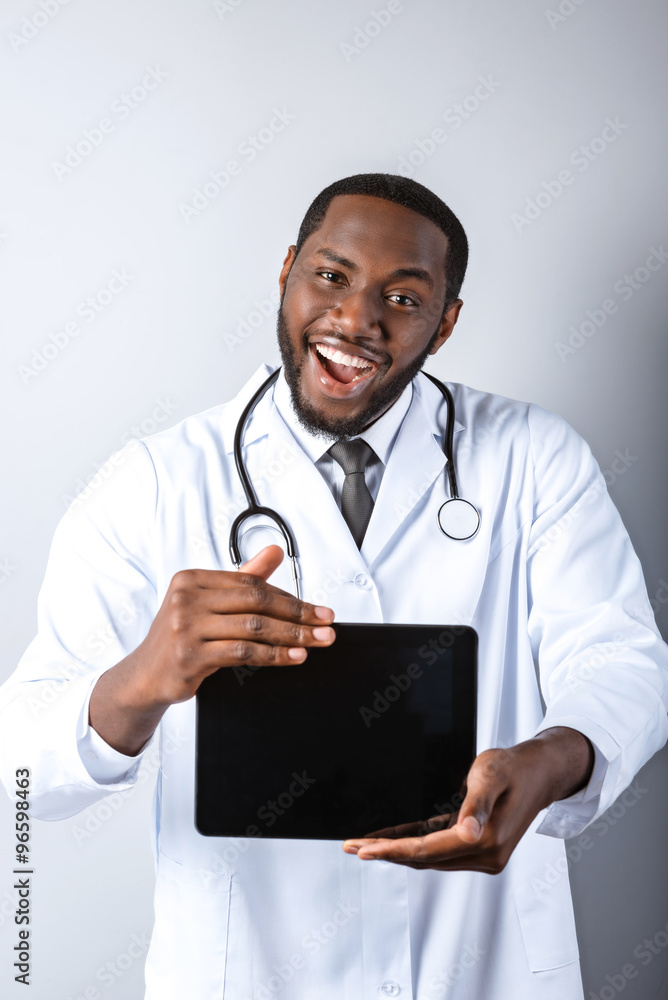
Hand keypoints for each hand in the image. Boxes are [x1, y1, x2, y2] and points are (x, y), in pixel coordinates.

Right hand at [132, 544, 334, 706]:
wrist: (146, 675)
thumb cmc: (182, 636)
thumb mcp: (209, 603)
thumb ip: (243, 578)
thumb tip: (274, 551)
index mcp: (192, 579)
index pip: (251, 583)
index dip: (289, 597)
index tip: (317, 610)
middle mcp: (186, 599)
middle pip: (256, 602)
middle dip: (297, 614)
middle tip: (325, 624)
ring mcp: (186, 627)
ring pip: (253, 627)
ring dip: (292, 636)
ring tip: (316, 641)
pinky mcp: (189, 655)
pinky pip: (243, 652)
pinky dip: (274, 655)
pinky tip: (293, 657)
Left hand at [342, 727, 593, 872]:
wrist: (540, 770)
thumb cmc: (515, 767)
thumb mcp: (491, 776)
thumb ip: (477, 805)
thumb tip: (467, 832)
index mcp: (485, 842)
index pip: (426, 851)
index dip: (392, 850)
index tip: (363, 849)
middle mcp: (484, 855)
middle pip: (423, 858)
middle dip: (386, 852)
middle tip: (352, 846)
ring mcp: (482, 854)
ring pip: (428, 856)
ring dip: (397, 850)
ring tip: (365, 844)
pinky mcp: (478, 845)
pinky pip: (438, 847)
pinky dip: (414, 844)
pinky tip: (393, 838)